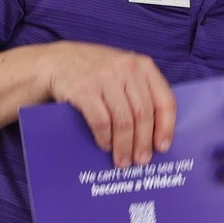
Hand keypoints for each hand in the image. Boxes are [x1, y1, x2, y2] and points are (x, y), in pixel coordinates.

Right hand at [43, 43, 176, 167]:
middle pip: (143, 114)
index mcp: (143, 65)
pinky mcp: (84, 89)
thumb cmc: (96, 72)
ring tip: (123, 161)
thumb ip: (141, 91)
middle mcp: (126, 68)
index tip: (163, 147)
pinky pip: (101, 121)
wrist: (57, 61)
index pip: (164, 100)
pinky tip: (105, 146)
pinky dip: (104, 138)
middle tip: (141, 160)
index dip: (166, 127)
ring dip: (124, 146)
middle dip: (143, 142)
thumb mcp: (124, 71)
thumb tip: (156, 133)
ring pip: (123, 121)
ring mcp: (105, 77)